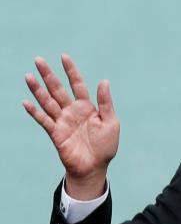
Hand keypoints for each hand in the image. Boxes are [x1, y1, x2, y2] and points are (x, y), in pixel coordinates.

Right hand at [23, 55, 119, 199]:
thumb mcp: (111, 123)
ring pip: (47, 101)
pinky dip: (35, 112)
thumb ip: (105, 103)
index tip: (64, 56)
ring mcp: (62, 121)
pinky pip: (43, 120)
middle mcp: (72, 111)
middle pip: (58, 89)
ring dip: (38, 90)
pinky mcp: (55, 133)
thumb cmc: (105, 146)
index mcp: (87, 107)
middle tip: (38, 59)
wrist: (95, 167)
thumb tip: (104, 81)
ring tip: (28, 76)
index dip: (71, 71)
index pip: (77, 84)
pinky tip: (26, 102)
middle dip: (48, 75)